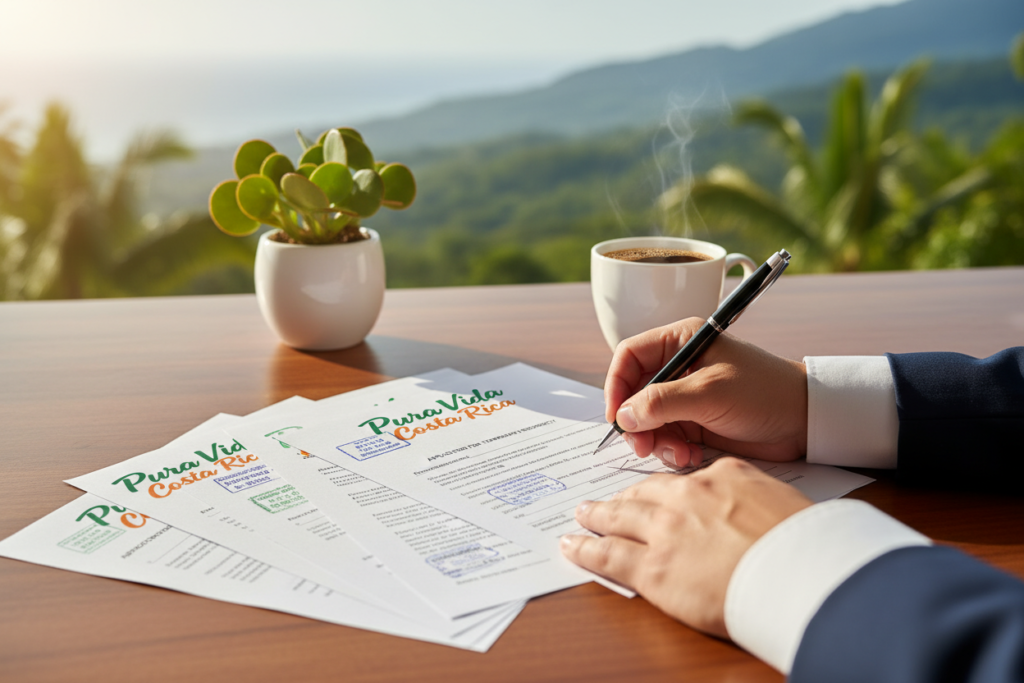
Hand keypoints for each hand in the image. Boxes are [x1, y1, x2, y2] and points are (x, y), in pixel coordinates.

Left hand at [560, 458, 812, 637]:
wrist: (801, 573)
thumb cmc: (808, 545)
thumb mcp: (787, 503)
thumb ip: (759, 500)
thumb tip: (759, 511)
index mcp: (725, 475)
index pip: (688, 477)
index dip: (671, 488)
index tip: (664, 493)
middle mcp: (688, 495)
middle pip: (646, 492)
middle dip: (626, 496)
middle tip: (611, 501)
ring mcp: (665, 529)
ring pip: (619, 516)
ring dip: (598, 515)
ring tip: (585, 514)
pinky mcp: (651, 567)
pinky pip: (607, 554)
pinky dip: (586, 549)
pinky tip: (573, 545)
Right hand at [605, 318, 807, 467]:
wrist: (805, 422)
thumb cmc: (765, 392)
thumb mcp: (709, 393)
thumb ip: (661, 402)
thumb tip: (623, 416)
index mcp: (681, 340)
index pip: (629, 356)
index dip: (617, 385)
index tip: (617, 416)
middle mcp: (678, 366)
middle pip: (633, 392)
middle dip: (635, 422)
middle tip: (642, 446)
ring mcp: (685, 396)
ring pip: (646, 419)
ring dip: (654, 440)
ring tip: (677, 454)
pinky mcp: (694, 422)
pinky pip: (665, 437)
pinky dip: (670, 450)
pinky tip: (689, 458)